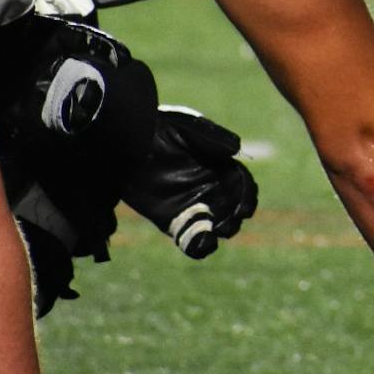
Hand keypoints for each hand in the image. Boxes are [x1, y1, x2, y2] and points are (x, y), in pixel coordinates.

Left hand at [118, 105, 257, 257]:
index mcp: (220, 166)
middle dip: (236, 217)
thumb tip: (237, 150)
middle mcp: (210, 188)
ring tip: (215, 230)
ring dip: (221, 231)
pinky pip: (191, 239)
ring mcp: (191, 205)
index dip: (248, 197)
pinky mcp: (171, 221)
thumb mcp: (188, 127)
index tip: (244, 208)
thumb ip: (213, 138)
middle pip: (234, 209)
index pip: (243, 185)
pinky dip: (199, 246)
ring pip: (217, 227)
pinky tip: (201, 245)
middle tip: (229, 220)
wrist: (125, 142)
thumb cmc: (160, 128)